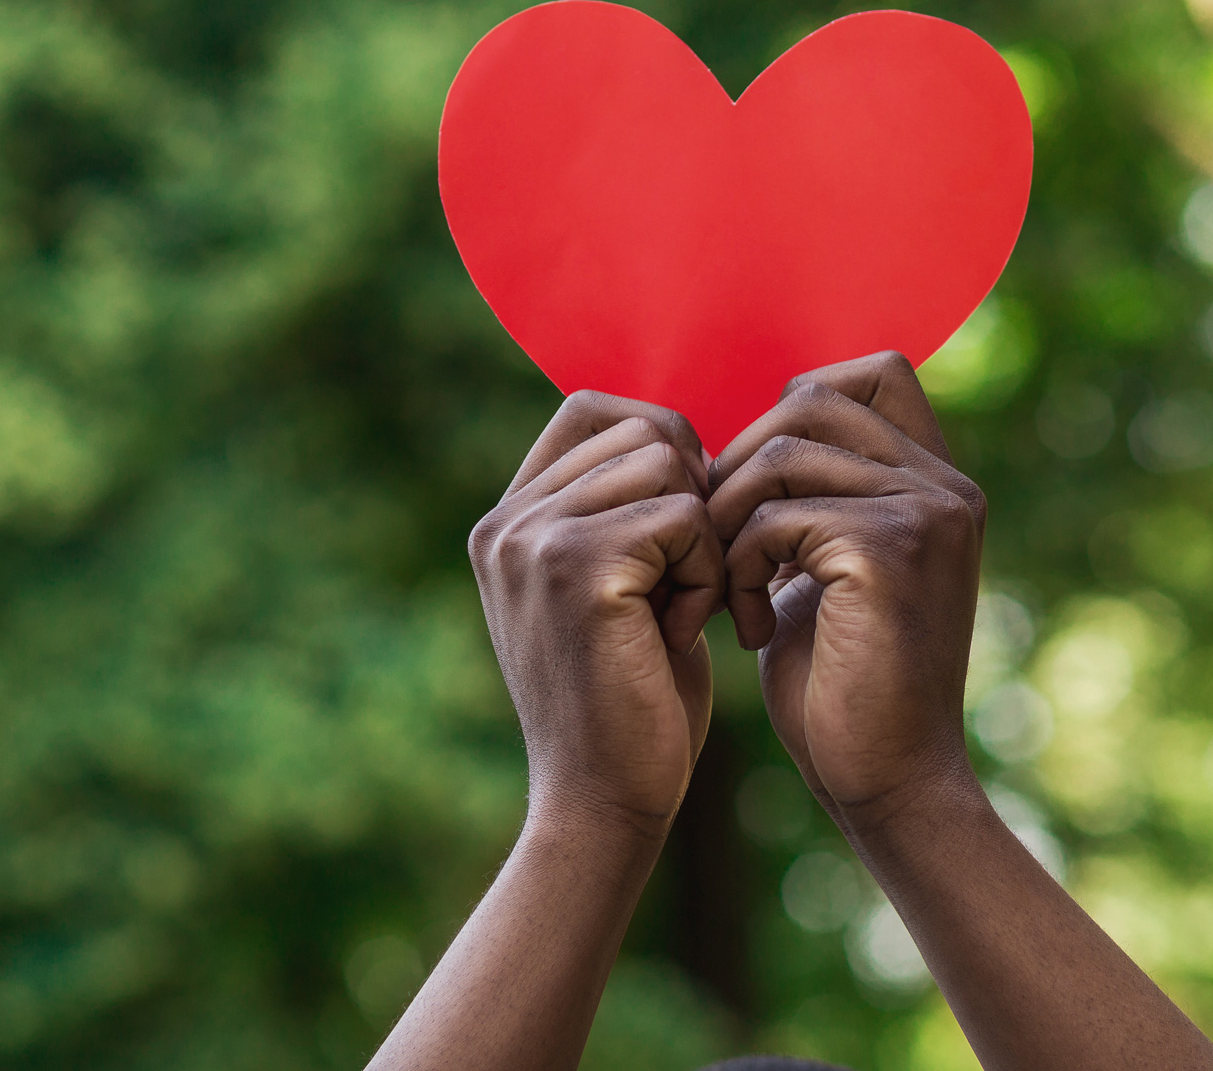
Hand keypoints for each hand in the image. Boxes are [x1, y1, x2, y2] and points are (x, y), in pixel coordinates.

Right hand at [470, 392, 725, 832]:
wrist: (605, 804)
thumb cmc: (632, 702)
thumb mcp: (616, 588)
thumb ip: (621, 511)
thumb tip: (680, 436)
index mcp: (508, 520)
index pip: (595, 407)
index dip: (664, 445)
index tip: (685, 527)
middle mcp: (506, 521)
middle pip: (644, 430)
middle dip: (692, 498)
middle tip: (685, 585)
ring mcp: (532, 540)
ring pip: (668, 464)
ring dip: (702, 538)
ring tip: (681, 611)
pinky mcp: (576, 568)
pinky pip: (684, 515)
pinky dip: (706, 574)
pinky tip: (685, 633)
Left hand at [708, 352, 984, 824]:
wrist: (886, 784)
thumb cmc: (841, 685)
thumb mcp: (826, 569)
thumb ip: (811, 499)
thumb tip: (746, 438)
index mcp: (936, 482)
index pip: (869, 371)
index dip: (792, 407)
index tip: (753, 493)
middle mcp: (945, 485)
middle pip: (811, 397)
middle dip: (740, 463)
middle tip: (717, 541)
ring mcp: (925, 513)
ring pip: (778, 453)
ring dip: (727, 521)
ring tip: (726, 590)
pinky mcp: (888, 551)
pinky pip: (773, 516)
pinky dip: (736, 567)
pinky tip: (747, 626)